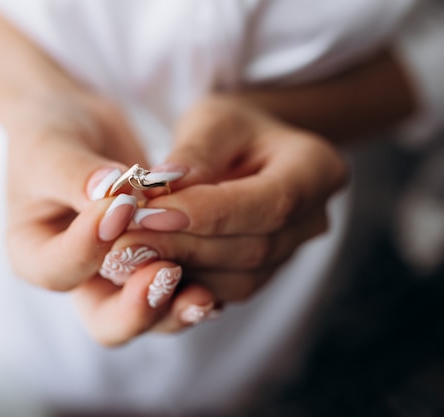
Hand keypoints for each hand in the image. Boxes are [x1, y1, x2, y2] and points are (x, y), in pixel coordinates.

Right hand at [5, 91, 214, 344]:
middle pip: (104, 320)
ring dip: (174, 307)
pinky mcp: (150, 265)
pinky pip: (174, 292)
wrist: (77, 127)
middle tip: (166, 274)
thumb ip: (77, 175)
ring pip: (147, 315)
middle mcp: (76, 277)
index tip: (121, 207)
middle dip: (138, 308)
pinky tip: (218, 286)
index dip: (89, 247)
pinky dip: (193, 291)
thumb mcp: (52, 147)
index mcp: (34, 254)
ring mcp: (116, 277)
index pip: (59, 269)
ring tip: (203, 294)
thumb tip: (113, 194)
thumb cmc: (52, 134)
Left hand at [107, 95, 347, 304]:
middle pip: (252, 249)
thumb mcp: (212, 120)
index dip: (209, 213)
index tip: (151, 210)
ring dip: (180, 268)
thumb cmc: (229, 126)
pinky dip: (185, 282)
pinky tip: (146, 266)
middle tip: (127, 238)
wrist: (245, 150)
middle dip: (185, 244)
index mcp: (317, 170)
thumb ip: (195, 152)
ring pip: (238, 280)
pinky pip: (225, 290)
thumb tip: (163, 185)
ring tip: (129, 252)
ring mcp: (290, 253)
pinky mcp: (261, 273)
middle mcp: (312, 220)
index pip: (268, 204)